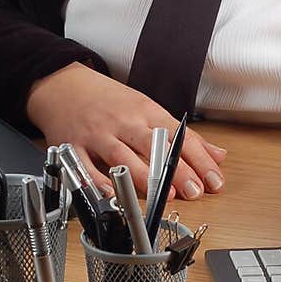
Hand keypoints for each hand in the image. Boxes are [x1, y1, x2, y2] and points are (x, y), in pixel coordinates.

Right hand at [25, 61, 226, 201]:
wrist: (63, 84)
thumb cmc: (108, 100)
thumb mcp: (147, 108)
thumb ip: (183, 135)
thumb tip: (217, 155)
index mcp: (145, 111)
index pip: (179, 135)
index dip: (199, 159)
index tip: (214, 180)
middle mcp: (123, 122)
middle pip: (154, 146)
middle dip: (176, 170)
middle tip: (195, 190)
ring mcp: (97, 134)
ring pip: (123, 157)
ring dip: (144, 178)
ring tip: (163, 197)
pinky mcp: (73, 147)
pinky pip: (87, 168)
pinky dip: (100, 183)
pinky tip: (114, 195)